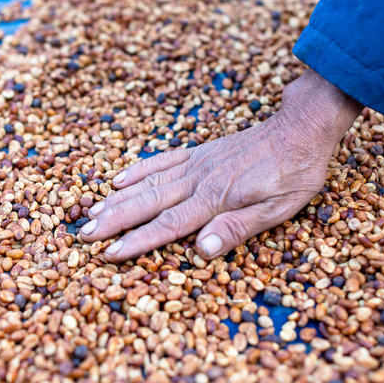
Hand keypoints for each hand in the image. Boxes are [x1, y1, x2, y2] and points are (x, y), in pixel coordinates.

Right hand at [80, 68, 363, 261]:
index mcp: (215, 199)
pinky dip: (140, 169)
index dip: (136, 241)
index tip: (108, 253)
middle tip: (83, 233)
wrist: (300, 129)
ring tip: (92, 209)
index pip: (167, 225)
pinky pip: (163, 160)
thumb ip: (237, 228)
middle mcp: (198, 181)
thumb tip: (202, 250)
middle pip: (148, 203)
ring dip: (119, 198)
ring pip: (148, 183)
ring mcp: (197, 164)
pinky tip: (120, 178)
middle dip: (114, 220)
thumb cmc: (293, 174)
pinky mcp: (200, 153)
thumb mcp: (277, 209)